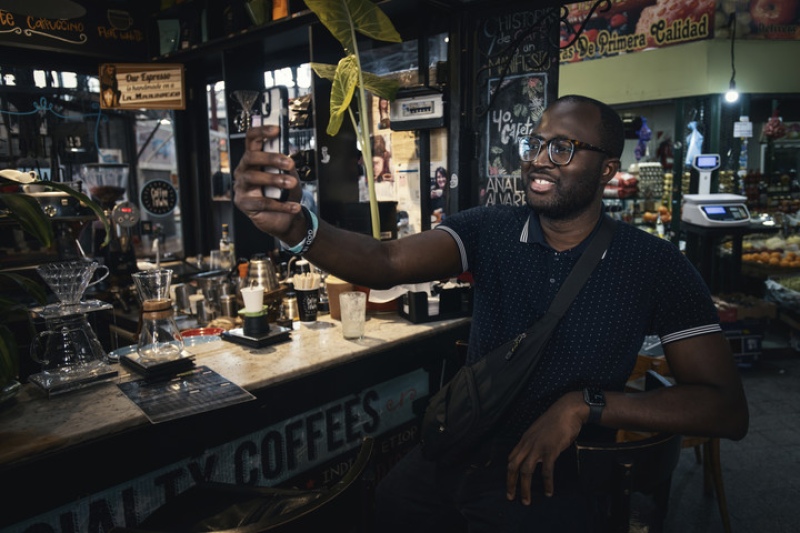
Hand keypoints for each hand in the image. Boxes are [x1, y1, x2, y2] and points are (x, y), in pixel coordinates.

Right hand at [233, 125, 302, 240]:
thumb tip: (289, 152)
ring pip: (253, 178)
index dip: (262, 132)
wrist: (283, 218)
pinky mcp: (244, 204)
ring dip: (274, 180)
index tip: (277, 129)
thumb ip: (285, 163)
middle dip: (271, 158)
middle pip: (251, 157)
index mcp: (253, 159)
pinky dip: (280, 205)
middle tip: (289, 163)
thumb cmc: (283, 193)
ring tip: (291, 183)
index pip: (251, 140)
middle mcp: (244, 170)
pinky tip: (294, 206)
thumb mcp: (287, 175)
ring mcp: (241, 187)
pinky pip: (262, 203)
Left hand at [506, 391, 584, 503]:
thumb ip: (535, 442)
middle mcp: (528, 444)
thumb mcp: (540, 431)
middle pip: (513, 466)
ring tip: (526, 501)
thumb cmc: (556, 420)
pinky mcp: (551, 450)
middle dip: (510, 483)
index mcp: (525, 439)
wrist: (567, 410)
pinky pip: (546, 471)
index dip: (509, 472)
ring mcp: (538, 447)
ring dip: (524, 488)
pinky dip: (546, 483)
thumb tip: (536, 455)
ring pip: (526, 471)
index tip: (510, 483)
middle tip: (511, 498)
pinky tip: (549, 492)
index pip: (511, 458)